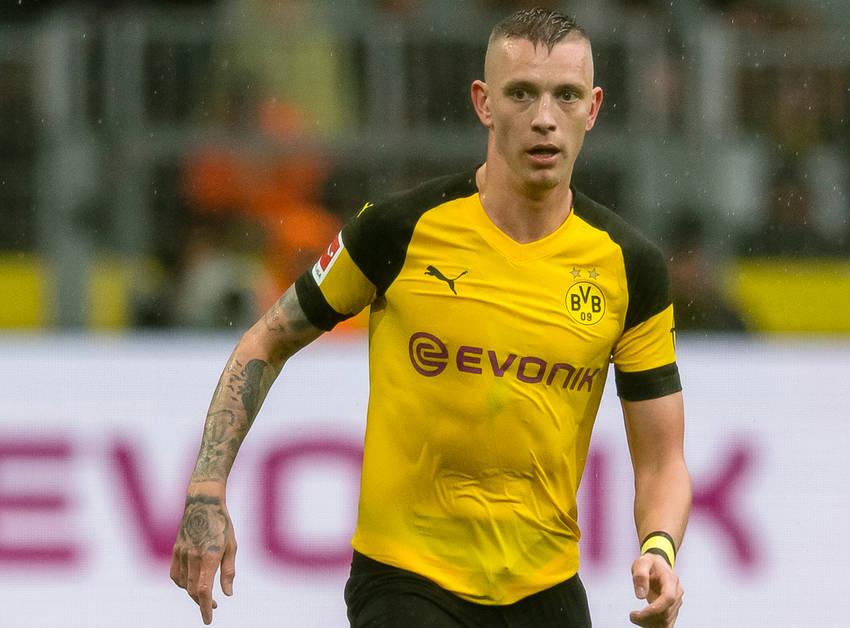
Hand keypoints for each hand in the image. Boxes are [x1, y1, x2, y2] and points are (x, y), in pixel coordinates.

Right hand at [170, 493, 236, 624]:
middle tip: (213, 606)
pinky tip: (190, 583)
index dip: (205, 607)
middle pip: (193, 590)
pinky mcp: (175, 550)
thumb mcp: (232, 546)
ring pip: (183, 584)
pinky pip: (175, 575)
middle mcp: (192, 556)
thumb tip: (227, 594)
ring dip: (193, 593)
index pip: (203, 590)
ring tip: (205, 594)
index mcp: (209, 556)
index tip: (208, 620)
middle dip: (202, 602)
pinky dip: (181, 584)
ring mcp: (181, 553)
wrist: (203, 504)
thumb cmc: (222, 524)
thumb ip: (228, 571)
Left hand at [629, 553, 682, 626]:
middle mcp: (677, 592)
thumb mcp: (641, 563)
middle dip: (647, 617)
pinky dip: (654, 625)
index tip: (640, 613)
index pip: (668, 598)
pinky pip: (666, 622)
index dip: (656, 608)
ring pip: (666, 620)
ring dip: (649, 623)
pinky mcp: (672, 609)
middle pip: (666, 612)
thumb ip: (640, 576)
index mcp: (671, 579)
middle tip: (632, 616)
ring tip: (634, 617)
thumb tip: (641, 596)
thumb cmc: (648, 563)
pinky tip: (642, 620)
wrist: (656, 564)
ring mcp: (676, 602)